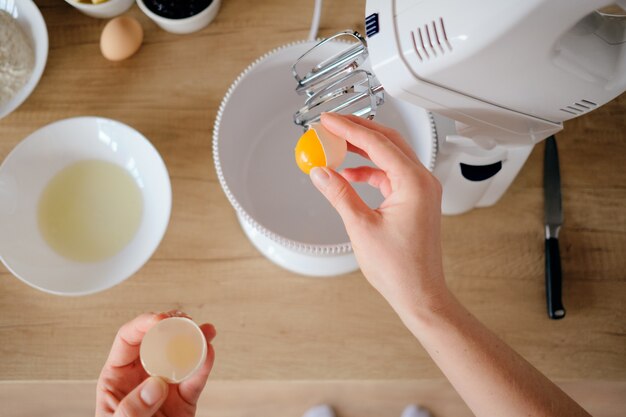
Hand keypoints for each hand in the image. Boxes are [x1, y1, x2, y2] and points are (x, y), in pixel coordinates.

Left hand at [96, 311, 215, 416]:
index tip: (160, 321)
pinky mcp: (184, 400)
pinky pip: (195, 380)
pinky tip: (209, 353)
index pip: (128, 340)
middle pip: (158, 341)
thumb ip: (132, 408)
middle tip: (185, 321)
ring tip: (206, 331)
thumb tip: (156, 384)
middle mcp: (142, 377)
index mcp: (117, 378)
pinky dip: (204, 366)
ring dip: (195, 340)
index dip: (143, 325)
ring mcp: (165, 387)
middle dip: (173, 326)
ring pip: (181, 356)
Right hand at [310, 113, 446, 316]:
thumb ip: (340, 194)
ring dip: (362, 150)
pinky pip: (390, 174)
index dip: (349, 129)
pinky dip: (369, 170)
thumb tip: (321, 172)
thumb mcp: (361, 227)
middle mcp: (422, 181)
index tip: (328, 121)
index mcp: (414, 183)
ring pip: (389, 156)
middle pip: (387, 141)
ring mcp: (421, 190)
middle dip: (357, 131)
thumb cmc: (400, 268)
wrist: (419, 293)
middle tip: (331, 126)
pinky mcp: (415, 199)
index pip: (378, 143)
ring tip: (335, 148)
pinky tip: (349, 174)